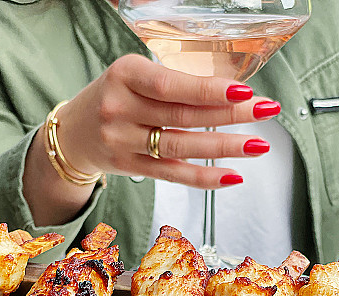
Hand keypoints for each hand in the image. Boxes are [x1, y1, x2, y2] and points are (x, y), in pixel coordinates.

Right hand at [57, 54, 280, 189]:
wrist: (73, 133)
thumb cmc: (113, 97)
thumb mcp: (132, 77)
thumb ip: (171, 84)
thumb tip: (228, 94)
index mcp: (124, 75)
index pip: (171, 86)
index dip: (208, 91)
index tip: (243, 92)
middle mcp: (120, 109)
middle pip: (182, 117)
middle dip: (229, 115)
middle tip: (266, 111)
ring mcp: (122, 142)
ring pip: (180, 148)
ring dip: (223, 147)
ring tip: (257, 146)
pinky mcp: (128, 168)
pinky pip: (172, 175)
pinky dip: (204, 177)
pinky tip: (231, 175)